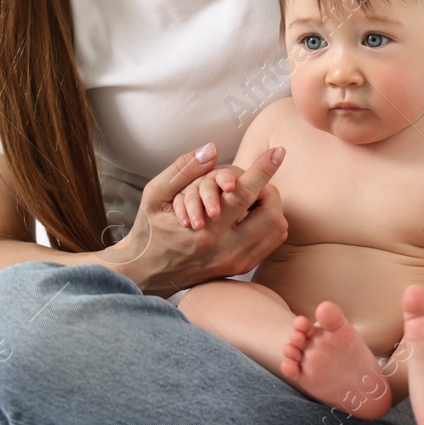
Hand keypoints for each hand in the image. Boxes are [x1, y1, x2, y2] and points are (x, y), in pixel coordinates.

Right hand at [100, 142, 288, 295]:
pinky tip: (251, 213)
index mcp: (205, 229)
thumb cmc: (149, 231)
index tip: (277, 152)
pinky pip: (270, 243)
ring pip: (276, 230)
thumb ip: (183, 170)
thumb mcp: (155, 195)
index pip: (245, 193)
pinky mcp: (239, 269)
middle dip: (269, 190)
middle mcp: (225, 249)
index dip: (263, 169)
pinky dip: (268, 224)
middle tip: (256, 181)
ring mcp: (235, 262)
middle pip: (271, 214)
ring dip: (271, 207)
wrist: (146, 275)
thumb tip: (212, 149)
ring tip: (253, 197)